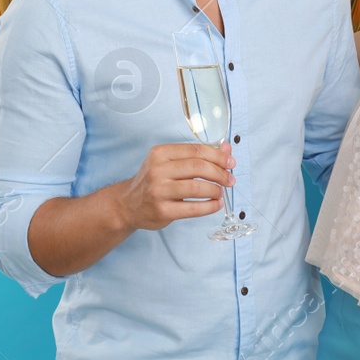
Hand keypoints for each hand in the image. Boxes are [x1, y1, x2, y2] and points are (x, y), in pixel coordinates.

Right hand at [115, 142, 234, 230]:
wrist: (128, 204)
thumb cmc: (154, 181)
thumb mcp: (170, 162)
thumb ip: (197, 155)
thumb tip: (226, 148)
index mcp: (160, 153)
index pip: (195, 150)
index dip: (217, 155)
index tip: (231, 162)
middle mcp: (157, 170)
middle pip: (198, 167)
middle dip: (220, 173)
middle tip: (230, 179)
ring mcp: (159, 191)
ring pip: (197, 188)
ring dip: (215, 190)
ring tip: (221, 192)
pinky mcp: (163, 211)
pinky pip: (193, 209)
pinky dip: (210, 206)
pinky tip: (216, 204)